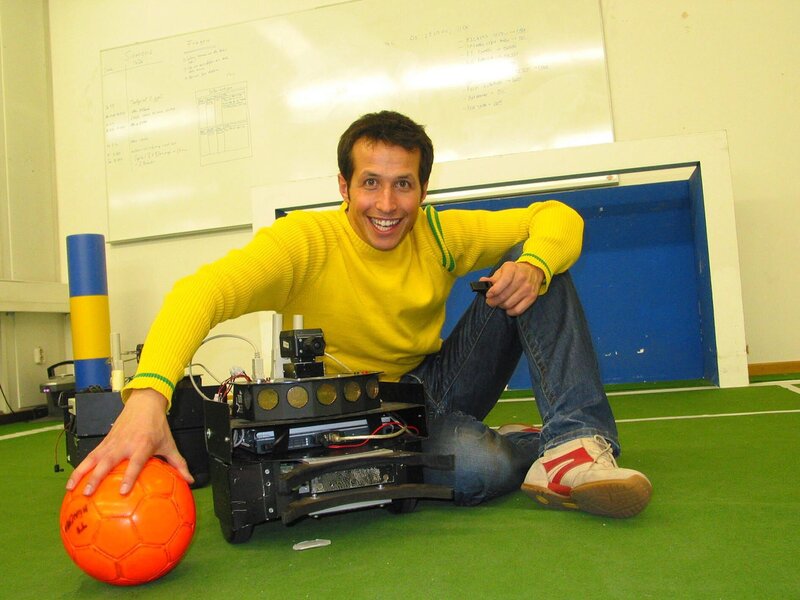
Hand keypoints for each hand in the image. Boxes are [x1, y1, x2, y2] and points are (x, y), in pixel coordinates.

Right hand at [65, 388, 193, 495]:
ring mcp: (112, 442)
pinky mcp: (104, 441)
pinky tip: (72, 482)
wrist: (145, 403)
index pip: (135, 463)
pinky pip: (90, 456)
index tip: (123, 491)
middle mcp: (125, 444)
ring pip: (93, 459)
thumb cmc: (157, 425)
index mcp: (142, 445)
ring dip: (81, 473)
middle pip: (108, 462)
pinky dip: (80, 468)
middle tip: (89, 493)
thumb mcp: (169, 444)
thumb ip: (178, 464)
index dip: (129, 477)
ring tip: (71, 489)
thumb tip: (189, 481)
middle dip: (97, 478)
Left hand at [483, 261, 544, 316]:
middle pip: (504, 296)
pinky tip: (508, 307)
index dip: (493, 291)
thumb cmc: (514, 271)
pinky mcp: (532, 297)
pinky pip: (518, 310)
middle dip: (493, 301)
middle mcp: (521, 278)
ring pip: (509, 304)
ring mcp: (527, 288)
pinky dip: (510, 311)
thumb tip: (482, 282)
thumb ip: (492, 277)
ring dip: (501, 306)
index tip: (488, 295)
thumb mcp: (503, 270)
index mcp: (512, 269)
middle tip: (490, 301)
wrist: (533, 270)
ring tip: (499, 303)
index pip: (502, 282)